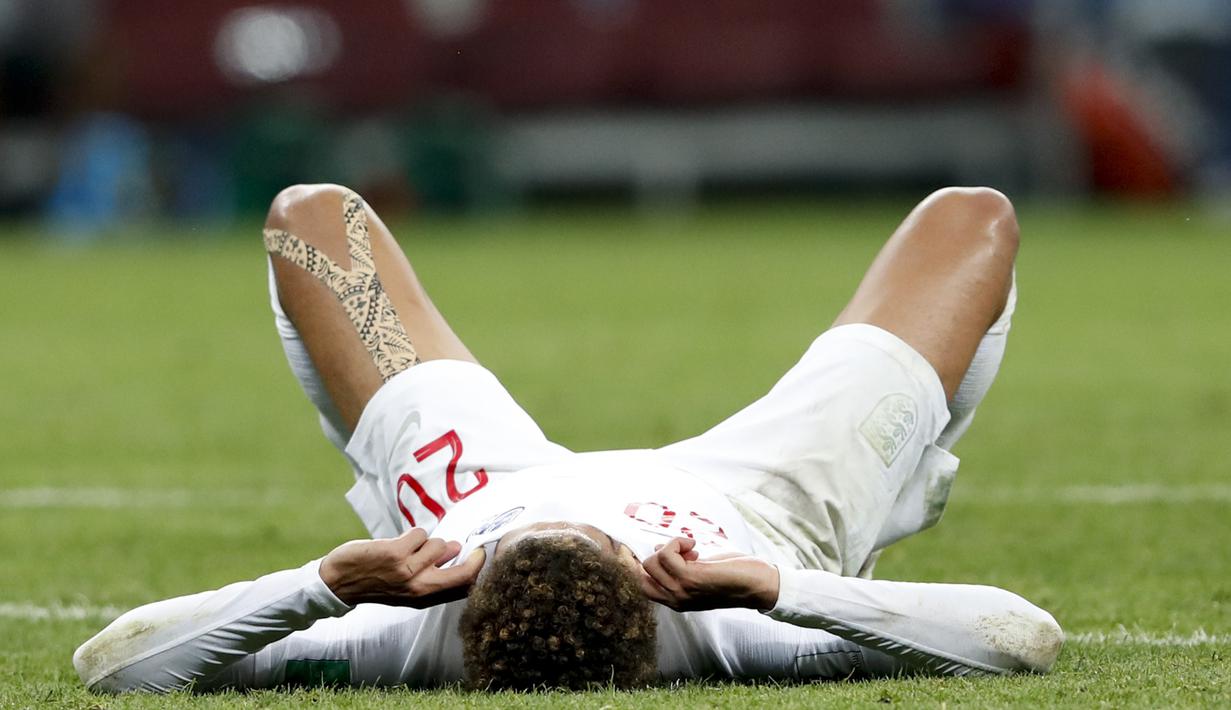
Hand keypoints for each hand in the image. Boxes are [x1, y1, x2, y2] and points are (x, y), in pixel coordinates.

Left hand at [319, 528, 485, 607]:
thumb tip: (456, 550)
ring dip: (426, 542)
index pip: (462, 587)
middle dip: (470, 556)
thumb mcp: (407, 590)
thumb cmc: (375, 583)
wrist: (339, 582)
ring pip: (438, 544)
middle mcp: (420, 587)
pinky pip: (419, 534)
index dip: (477, 570)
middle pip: (462, 571)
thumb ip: (432, 575)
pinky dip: (411, 535)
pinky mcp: (397, 553)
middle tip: (462, 547)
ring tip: (409, 549)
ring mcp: (409, 570)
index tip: (481, 555)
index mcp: (424, 598)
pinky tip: (396, 544)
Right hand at [639, 537, 779, 611]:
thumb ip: (677, 566)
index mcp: (676, 600)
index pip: (642, 585)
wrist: (758, 585)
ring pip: (652, 561)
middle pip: (644, 571)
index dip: (648, 563)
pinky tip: (695, 546)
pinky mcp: (691, 579)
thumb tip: (657, 548)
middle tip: (684, 553)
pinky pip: (667, 554)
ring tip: (692, 550)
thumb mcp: (698, 572)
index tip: (670, 552)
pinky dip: (678, 542)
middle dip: (659, 553)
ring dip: (670, 546)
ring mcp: (681, 591)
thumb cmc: (732, 576)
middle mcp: (675, 599)